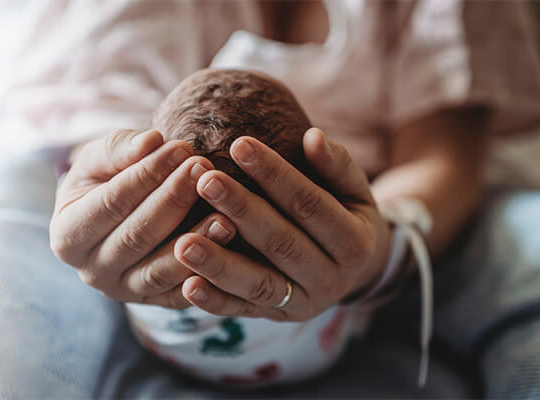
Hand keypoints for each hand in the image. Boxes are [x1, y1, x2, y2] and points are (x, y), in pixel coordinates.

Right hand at [50, 129, 236, 307]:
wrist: (118, 213)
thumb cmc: (106, 178)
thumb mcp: (101, 158)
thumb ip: (121, 147)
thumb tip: (151, 141)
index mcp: (67, 235)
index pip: (110, 203)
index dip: (146, 175)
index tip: (181, 148)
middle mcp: (91, 271)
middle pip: (136, 237)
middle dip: (174, 199)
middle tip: (206, 168)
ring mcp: (123, 292)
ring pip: (160, 270)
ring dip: (196, 239)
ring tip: (226, 210)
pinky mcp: (155, 304)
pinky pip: (182, 295)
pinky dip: (207, 275)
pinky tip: (231, 245)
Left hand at [175, 128, 391, 320]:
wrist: (355, 272)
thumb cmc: (345, 215)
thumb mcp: (353, 191)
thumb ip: (336, 165)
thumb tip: (314, 136)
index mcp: (354, 242)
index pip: (308, 204)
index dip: (274, 174)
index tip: (238, 144)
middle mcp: (331, 279)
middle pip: (281, 243)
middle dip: (241, 211)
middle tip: (204, 182)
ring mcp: (303, 304)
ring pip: (259, 284)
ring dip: (219, 264)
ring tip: (183, 242)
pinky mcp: (276, 318)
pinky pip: (242, 311)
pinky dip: (214, 301)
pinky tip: (187, 285)